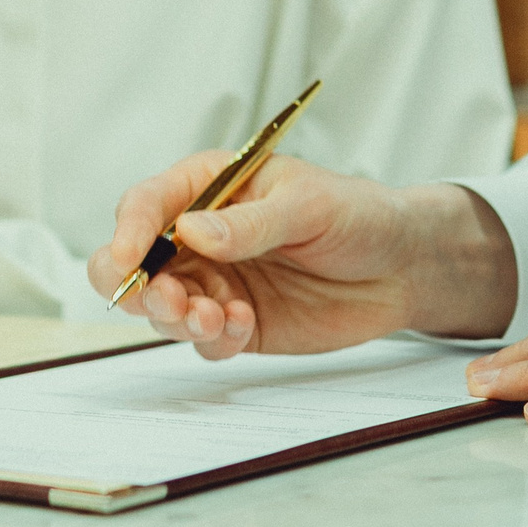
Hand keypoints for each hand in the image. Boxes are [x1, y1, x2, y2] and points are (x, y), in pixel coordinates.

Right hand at [84, 153, 514, 359]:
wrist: (400, 267)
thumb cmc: (357, 215)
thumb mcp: (308, 206)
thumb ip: (251, 223)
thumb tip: (191, 231)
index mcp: (210, 187)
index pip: (147, 204)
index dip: (128, 231)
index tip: (127, 261)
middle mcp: (200, 236)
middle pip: (134, 263)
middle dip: (138, 286)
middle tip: (168, 301)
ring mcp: (216, 282)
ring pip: (162, 307)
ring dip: (176, 318)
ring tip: (215, 318)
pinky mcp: (235, 323)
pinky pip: (201, 340)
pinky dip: (212, 339)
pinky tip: (244, 326)